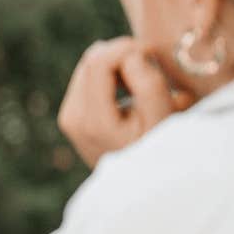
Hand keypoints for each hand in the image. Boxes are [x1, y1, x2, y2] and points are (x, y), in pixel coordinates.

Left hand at [57, 37, 195, 166]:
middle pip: (92, 59)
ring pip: (89, 66)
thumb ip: (150, 85)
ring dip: (117, 66)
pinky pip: (88, 78)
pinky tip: (130, 92)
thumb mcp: (164, 120)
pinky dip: (110, 76)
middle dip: (123, 56)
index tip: (153, 53)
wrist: (142, 185)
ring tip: (143, 84)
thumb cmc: (160, 150)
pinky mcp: (71, 116)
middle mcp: (72, 118)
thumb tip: (131, 55)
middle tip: (152, 69)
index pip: (99, 61)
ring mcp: (68, 118)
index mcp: (93, 121)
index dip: (126, 48)